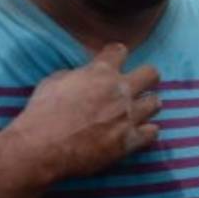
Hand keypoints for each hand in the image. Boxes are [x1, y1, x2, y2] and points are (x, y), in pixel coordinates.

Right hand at [7, 43, 160, 181]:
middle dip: (146, 78)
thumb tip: (82, 75)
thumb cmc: (42, 113)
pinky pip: (153, 132)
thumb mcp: (53, 81)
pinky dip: (146, 132)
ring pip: (156, 103)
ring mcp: (129, 115)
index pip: (120, 51)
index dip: (117, 55)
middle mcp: (121, 89)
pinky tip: (137, 133)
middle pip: (152, 74)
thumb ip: (75, 75)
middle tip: (136, 87)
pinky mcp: (131, 139)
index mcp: (101, 72)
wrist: (43, 147)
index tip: (115, 61)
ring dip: (147, 106)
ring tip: (136, 112)